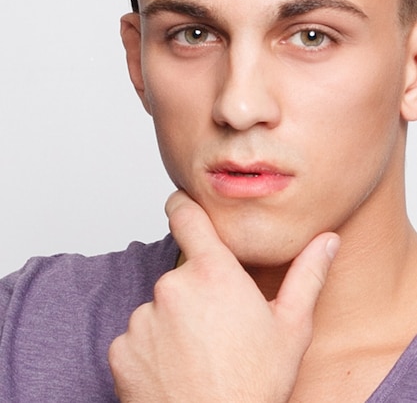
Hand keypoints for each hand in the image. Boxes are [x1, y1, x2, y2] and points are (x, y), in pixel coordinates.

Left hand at [109, 190, 339, 402]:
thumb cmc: (255, 386)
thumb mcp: (291, 328)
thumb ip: (306, 275)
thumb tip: (327, 240)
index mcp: (213, 273)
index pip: (185, 216)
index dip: (182, 205)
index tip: (181, 203)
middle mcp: (172, 286)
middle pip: (180, 274)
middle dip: (195, 293)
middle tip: (217, 329)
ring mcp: (143, 317)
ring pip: (158, 307)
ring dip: (172, 323)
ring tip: (197, 357)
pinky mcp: (121, 348)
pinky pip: (136, 337)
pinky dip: (151, 349)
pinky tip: (173, 372)